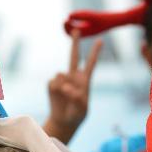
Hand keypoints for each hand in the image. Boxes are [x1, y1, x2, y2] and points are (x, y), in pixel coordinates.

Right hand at [43, 29, 101, 143]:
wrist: (63, 121)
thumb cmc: (76, 115)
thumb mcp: (82, 109)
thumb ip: (77, 97)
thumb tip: (67, 87)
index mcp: (84, 80)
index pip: (90, 63)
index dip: (94, 52)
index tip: (100, 40)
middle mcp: (73, 77)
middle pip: (73, 56)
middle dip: (74, 43)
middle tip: (76, 30)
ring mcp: (62, 79)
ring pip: (61, 75)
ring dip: (63, 86)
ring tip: (66, 97)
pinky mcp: (52, 84)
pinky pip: (53, 82)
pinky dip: (56, 89)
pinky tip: (58, 97)